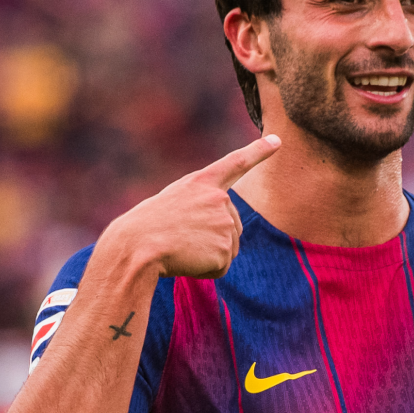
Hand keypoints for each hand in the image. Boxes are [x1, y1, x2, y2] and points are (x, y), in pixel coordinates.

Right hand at [100, 135, 279, 278]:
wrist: (136, 247)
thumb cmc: (144, 228)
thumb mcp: (171, 204)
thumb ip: (200, 206)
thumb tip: (227, 231)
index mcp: (201, 182)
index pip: (236, 163)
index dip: (258, 151)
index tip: (278, 141)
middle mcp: (219, 198)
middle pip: (230, 226)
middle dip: (209, 238)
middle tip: (178, 237)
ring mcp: (225, 223)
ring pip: (227, 249)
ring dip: (205, 255)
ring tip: (179, 247)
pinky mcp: (225, 248)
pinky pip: (220, 267)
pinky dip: (204, 270)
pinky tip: (185, 261)